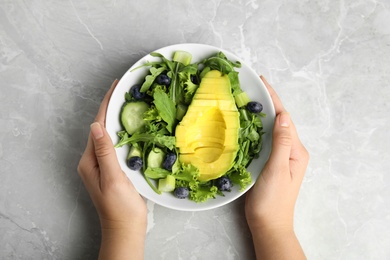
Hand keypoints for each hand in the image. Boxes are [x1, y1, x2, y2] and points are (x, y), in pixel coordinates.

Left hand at [77, 80, 146, 258]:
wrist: (126, 228)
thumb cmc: (120, 208)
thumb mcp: (113, 179)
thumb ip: (105, 153)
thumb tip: (96, 126)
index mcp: (90, 160)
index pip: (98, 126)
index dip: (107, 105)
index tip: (116, 86)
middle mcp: (94, 159)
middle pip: (102, 127)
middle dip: (112, 107)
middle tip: (125, 89)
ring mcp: (104, 164)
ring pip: (111, 135)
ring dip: (119, 117)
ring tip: (130, 101)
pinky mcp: (115, 168)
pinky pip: (118, 144)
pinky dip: (126, 132)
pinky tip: (135, 126)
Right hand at [245, 76, 308, 258]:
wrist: (268, 224)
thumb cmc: (273, 200)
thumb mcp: (277, 170)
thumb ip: (281, 143)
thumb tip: (282, 116)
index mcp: (295, 150)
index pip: (284, 118)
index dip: (274, 99)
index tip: (262, 82)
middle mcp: (290, 150)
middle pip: (279, 121)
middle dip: (267, 102)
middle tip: (252, 87)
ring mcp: (279, 156)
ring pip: (271, 129)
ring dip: (261, 113)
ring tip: (248, 99)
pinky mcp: (269, 162)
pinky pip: (264, 140)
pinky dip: (255, 128)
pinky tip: (246, 124)